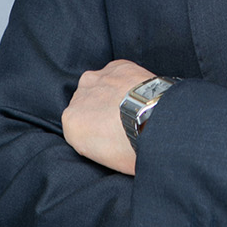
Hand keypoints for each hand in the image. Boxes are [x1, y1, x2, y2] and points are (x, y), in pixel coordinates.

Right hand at [62, 59, 156, 175]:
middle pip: (86, 105)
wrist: (154, 120)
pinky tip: (138, 92)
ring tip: (132, 106)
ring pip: (100, 86)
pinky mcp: (116, 66)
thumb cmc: (133, 146)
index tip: (110, 136)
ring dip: (111, 94)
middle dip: (100, 111)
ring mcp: (97, 79)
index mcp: (71, 124)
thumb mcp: (108, 161)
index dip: (96, 132)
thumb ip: (97, 146)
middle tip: (122, 122)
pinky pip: (117, 73)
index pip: (79, 127)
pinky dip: (126, 80)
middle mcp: (78, 98)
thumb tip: (110, 144)